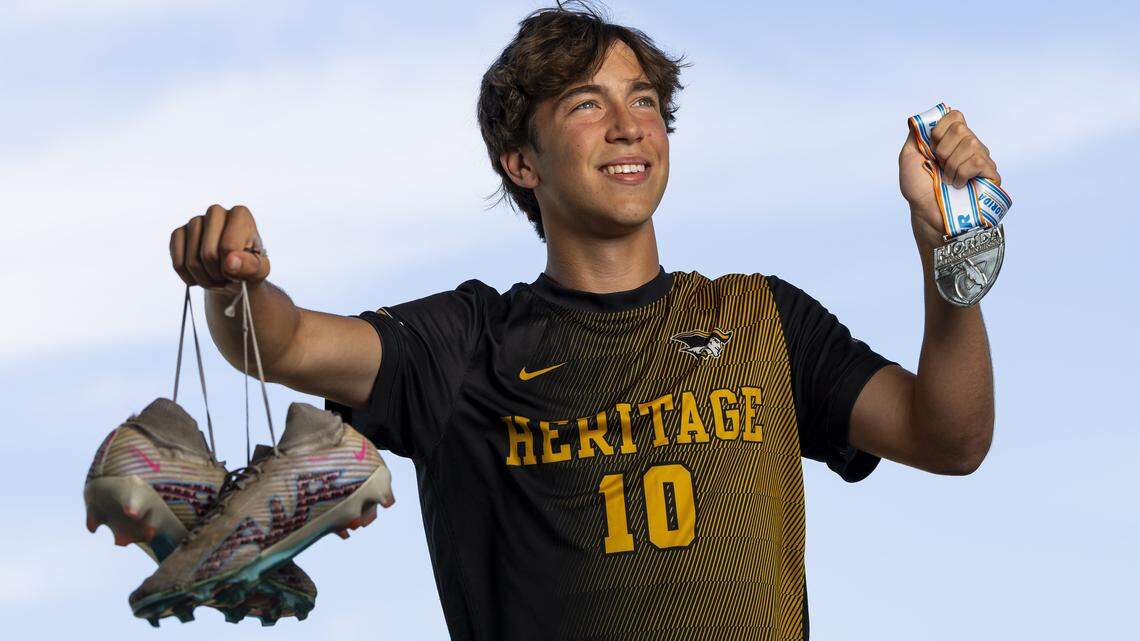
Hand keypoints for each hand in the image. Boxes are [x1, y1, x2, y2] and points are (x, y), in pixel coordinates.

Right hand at [170, 204, 269, 290]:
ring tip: (217, 278)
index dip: (232, 268)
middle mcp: (216, 212)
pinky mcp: (178, 233)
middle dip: (218, 275)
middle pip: (208, 255)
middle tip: (228, 278)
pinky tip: (201, 276)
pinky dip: (189, 278)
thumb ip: (251, 266)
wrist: (233, 269)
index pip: (228, 247)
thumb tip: (230, 262)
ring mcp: (195, 221)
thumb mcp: (259, 270)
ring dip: (205, 280)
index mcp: (240, 214)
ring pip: (192, 261)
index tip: (239, 271)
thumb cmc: (250, 266)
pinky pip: (178, 263)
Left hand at [898, 109, 1000, 245]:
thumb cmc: (919, 190)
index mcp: (951, 140)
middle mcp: (969, 146)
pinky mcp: (990, 174)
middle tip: (940, 167)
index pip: (954, 115)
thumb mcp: (909, 158)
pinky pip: (978, 161)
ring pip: (971, 144)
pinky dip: (962, 174)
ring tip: (948, 180)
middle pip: (961, 128)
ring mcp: (982, 159)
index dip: (939, 131)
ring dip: (951, 166)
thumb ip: (915, 135)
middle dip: (942, 150)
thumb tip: (920, 118)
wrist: (927, 214)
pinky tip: (959, 185)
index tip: (930, 149)